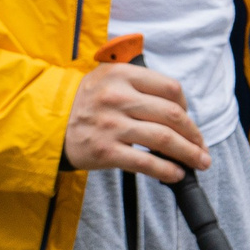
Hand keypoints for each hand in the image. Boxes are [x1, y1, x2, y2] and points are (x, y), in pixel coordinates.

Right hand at [64, 61, 208, 182]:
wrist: (46, 124)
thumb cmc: (84, 102)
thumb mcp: (107, 78)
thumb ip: (140, 83)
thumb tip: (180, 110)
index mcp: (122, 75)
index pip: (171, 88)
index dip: (187, 107)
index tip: (189, 120)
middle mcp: (117, 97)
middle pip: (173, 115)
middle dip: (194, 135)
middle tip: (202, 147)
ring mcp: (111, 125)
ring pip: (164, 139)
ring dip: (188, 154)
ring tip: (199, 162)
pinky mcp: (105, 151)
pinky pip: (145, 162)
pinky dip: (167, 170)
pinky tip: (176, 174)